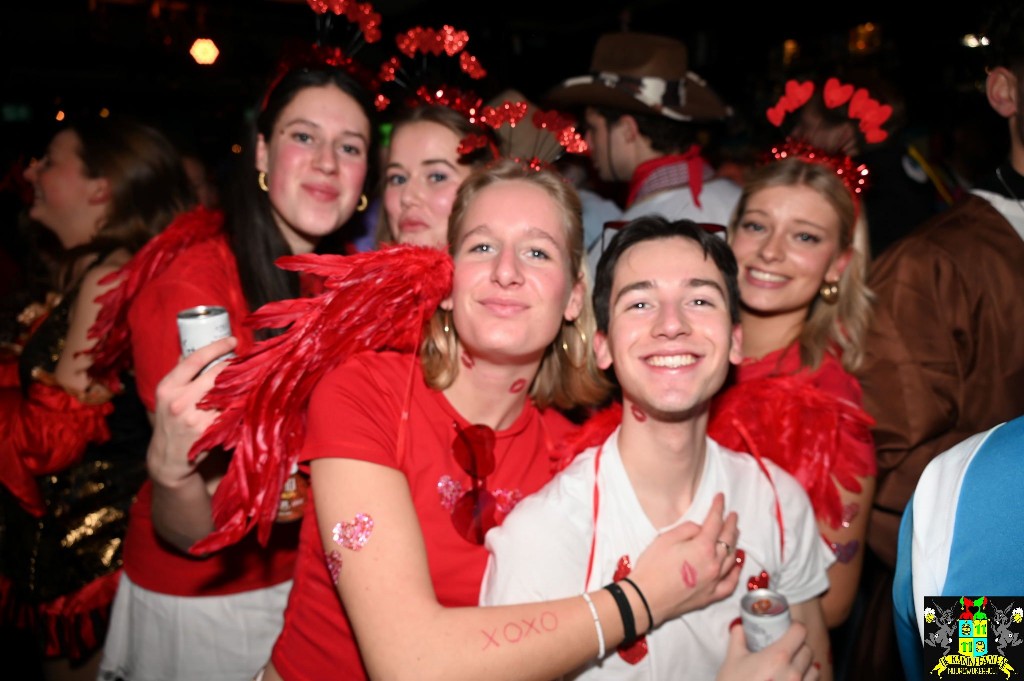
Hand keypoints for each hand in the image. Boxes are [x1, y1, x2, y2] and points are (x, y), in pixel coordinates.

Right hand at [147, 336, 235, 488]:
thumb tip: (193, 347)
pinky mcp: (210, 431)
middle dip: (235, 364)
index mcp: (167, 387)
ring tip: (251, 375)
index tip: (232, 340)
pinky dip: (242, 401)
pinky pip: (232, 410)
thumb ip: (180, 374)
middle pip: (216, 373)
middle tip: (246, 360)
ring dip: (242, 382)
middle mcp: (180, 401)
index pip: (195, 359)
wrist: (169, 458)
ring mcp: (195, 417)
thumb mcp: (166, 395)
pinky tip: (249, 396)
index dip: (216, 346)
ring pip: (228, 392)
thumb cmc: (170, 421)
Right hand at [630, 492, 740, 625]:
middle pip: (727, 540)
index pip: (715, 522)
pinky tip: (736, 565)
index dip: (718, 508)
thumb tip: (700, 529)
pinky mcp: (710, 596)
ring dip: (734, 543)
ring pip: (731, 559)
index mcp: (703, 547)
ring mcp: (714, 581)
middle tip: (733, 515)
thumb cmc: (652, 568)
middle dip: (731, 524)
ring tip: (735, 534)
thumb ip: (687, 529)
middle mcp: (713, 564)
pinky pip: (729, 583)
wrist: (646, 598)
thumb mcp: (666, 539)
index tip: (720, 498)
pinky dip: (735, 573)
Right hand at [717, 619, 817, 680]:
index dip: (795, 628)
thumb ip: (737, 639)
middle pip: (807, 650)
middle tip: (787, 649)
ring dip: (806, 665)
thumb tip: (739, 626)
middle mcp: (794, 671)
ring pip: (814, 669)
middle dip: (799, 647)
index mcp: (778, 656)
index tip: (789, 629)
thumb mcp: (732, 661)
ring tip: (793, 667)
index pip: (800, 632)